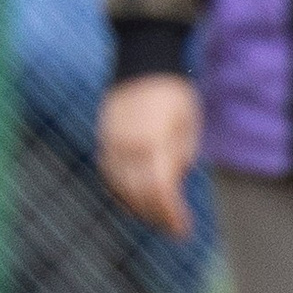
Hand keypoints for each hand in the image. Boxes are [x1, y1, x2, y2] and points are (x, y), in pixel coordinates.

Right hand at [98, 74, 201, 238]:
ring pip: (120, 190)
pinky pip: (109, 178)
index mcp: (155, 143)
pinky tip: (133, 202)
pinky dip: (120, 194)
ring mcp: (112, 146)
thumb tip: (172, 190)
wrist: (143, 63)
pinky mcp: (103, 143)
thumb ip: (180, 161)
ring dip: (139, 209)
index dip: (171, 216)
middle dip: (157, 217)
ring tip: (156, 217)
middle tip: (172, 228)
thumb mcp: (188, 127)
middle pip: (139, 196)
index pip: (161, 192)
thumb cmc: (174, 95)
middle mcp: (129, 147)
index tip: (183, 229)